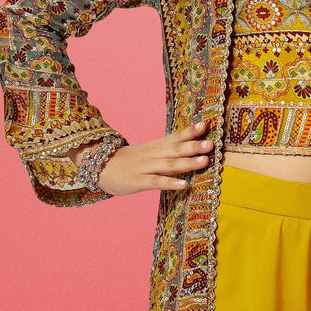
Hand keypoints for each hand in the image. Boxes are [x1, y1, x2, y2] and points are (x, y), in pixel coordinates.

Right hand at [73, 120, 213, 195]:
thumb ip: (168, 149)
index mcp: (156, 147)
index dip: (190, 131)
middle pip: (176, 149)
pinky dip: (171, 182)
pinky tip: (184, 184)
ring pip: (169, 164)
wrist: (99, 166)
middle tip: (211, 143)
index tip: (206, 125)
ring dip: (187, 162)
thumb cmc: (130, 161)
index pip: (175, 137)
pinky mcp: (138, 181)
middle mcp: (153, 155)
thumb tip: (192, 146)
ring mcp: (145, 167)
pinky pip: (157, 182)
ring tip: (205, 161)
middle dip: (194, 146)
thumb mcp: (149, 152)